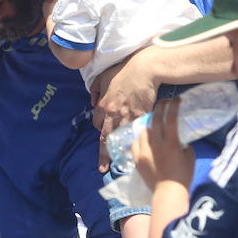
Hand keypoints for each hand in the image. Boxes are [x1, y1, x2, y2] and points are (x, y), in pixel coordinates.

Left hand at [91, 50, 159, 169]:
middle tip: (102, 168)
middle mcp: (113, 114)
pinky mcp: (142, 117)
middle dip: (103, 154)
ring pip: (120, 139)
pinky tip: (136, 153)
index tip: (101, 132)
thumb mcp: (103, 76)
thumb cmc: (124, 70)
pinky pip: (137, 134)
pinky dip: (135, 143)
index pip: (97, 123)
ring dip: (119, 153)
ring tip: (118, 166)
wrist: (145, 69)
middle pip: (105, 137)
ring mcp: (128, 116)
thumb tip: (92, 101)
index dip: (98, 128)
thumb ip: (96, 89)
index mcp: (103, 104)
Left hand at [131, 98, 193, 190]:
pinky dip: (141, 140)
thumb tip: (179, 136)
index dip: (174, 106)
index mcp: (171, 143)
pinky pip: (136, 143)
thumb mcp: (189, 156)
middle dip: (160, 108)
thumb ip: (184, 143)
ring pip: (144, 131)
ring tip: (153, 126)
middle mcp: (156, 145)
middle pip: (155, 119)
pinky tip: (144, 141)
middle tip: (164, 103)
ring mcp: (144, 151)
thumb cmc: (183, 176)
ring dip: (149, 126)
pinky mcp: (137, 159)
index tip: (176, 99)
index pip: (171, 118)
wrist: (168, 193)